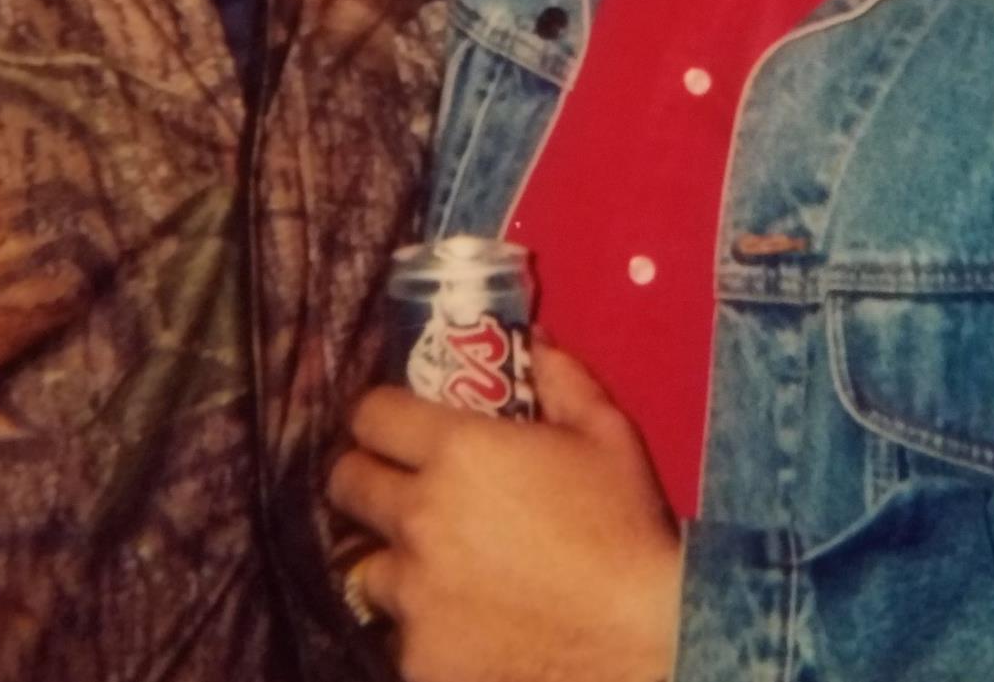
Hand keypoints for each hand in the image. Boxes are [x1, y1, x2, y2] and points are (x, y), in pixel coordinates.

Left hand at [328, 341, 680, 681]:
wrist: (645, 638)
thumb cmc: (626, 529)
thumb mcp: (605, 432)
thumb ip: (560, 377)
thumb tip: (531, 343)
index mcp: (457, 451)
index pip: (370, 414)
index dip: (380, 414)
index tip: (394, 424)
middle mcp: (420, 517)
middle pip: (347, 482)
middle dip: (369, 476)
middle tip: (401, 486)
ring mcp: (415, 594)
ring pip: (366, 562)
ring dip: (394, 555)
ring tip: (433, 562)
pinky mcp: (420, 657)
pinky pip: (399, 628)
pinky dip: (422, 620)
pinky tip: (464, 616)